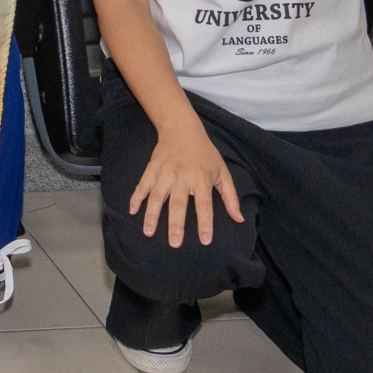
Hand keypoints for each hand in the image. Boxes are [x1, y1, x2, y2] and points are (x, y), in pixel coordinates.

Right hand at [130, 119, 243, 247]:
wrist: (182, 129)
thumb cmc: (205, 153)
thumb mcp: (222, 172)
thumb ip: (230, 197)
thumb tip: (239, 219)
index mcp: (201, 179)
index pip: (204, 204)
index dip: (205, 223)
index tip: (204, 240)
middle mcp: (182, 177)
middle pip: (178, 203)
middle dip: (176, 224)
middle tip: (174, 243)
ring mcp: (164, 173)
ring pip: (157, 197)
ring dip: (152, 215)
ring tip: (148, 232)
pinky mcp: (151, 169)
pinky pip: (142, 185)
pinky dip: (136, 198)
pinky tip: (132, 211)